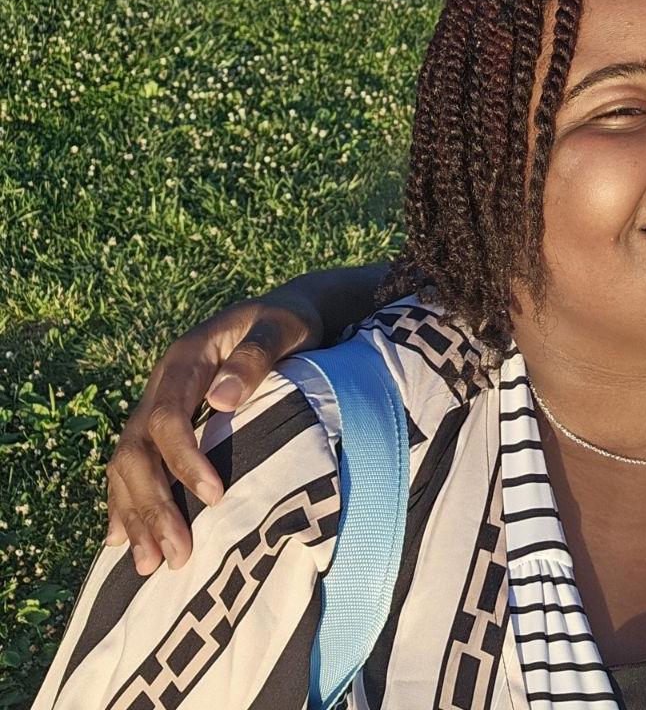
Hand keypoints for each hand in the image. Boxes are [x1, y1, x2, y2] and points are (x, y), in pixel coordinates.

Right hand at [105, 291, 321, 574]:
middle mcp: (161, 386)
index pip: (167, 418)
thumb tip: (221, 400)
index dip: (184, 459)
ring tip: (148, 564)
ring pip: (127, 465)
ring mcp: (158, 406)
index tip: (214, 497)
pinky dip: (127, 503)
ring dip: (135, 515)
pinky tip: (124, 541)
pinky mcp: (165, 425)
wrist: (282, 315)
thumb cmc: (287, 323)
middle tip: (176, 554)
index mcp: (184, 361)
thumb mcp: (282, 328)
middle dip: (152, 504)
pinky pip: (134, 467)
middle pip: (137, 451)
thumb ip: (256, 355)